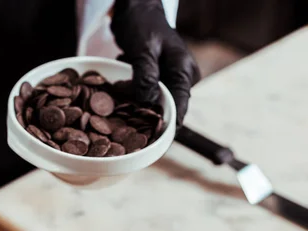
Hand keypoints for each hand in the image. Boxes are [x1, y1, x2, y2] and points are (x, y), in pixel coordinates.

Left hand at [110, 0, 199, 126]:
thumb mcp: (143, 50)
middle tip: (123, 104)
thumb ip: (146, 76)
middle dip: (144, 111)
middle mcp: (182, 78)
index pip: (180, 108)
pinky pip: (145, 93)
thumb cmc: (142, 24)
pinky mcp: (158, 78)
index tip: (150, 141)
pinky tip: (124, 74)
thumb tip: (147, 102)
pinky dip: (133, 89)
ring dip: (135, 98)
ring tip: (123, 81)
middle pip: (166, 108)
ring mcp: (170, 79)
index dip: (166, 127)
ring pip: (153, 101)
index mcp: (185, 72)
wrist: (136, 9)